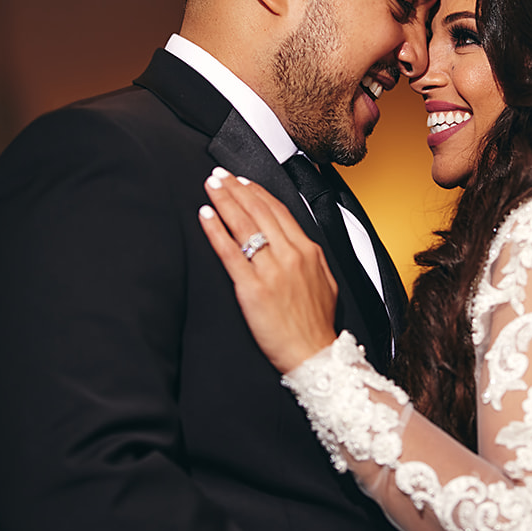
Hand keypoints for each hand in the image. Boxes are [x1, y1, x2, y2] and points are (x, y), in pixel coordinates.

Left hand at [199, 172, 338, 372]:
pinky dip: (216, 231)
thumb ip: (309, 257)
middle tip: (220, 174)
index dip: (257, 192)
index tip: (243, 181)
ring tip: (211, 186)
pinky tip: (206, 216)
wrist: (313, 355)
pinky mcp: (252, 289)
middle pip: (258, 212)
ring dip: (224, 201)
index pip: (278, 211)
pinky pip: (230, 253)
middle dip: (236, 189)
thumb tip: (297, 241)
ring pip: (244, 225)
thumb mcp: (325, 281)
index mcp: (307, 251)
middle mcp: (289, 255)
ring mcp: (270, 271)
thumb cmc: (316, 324)